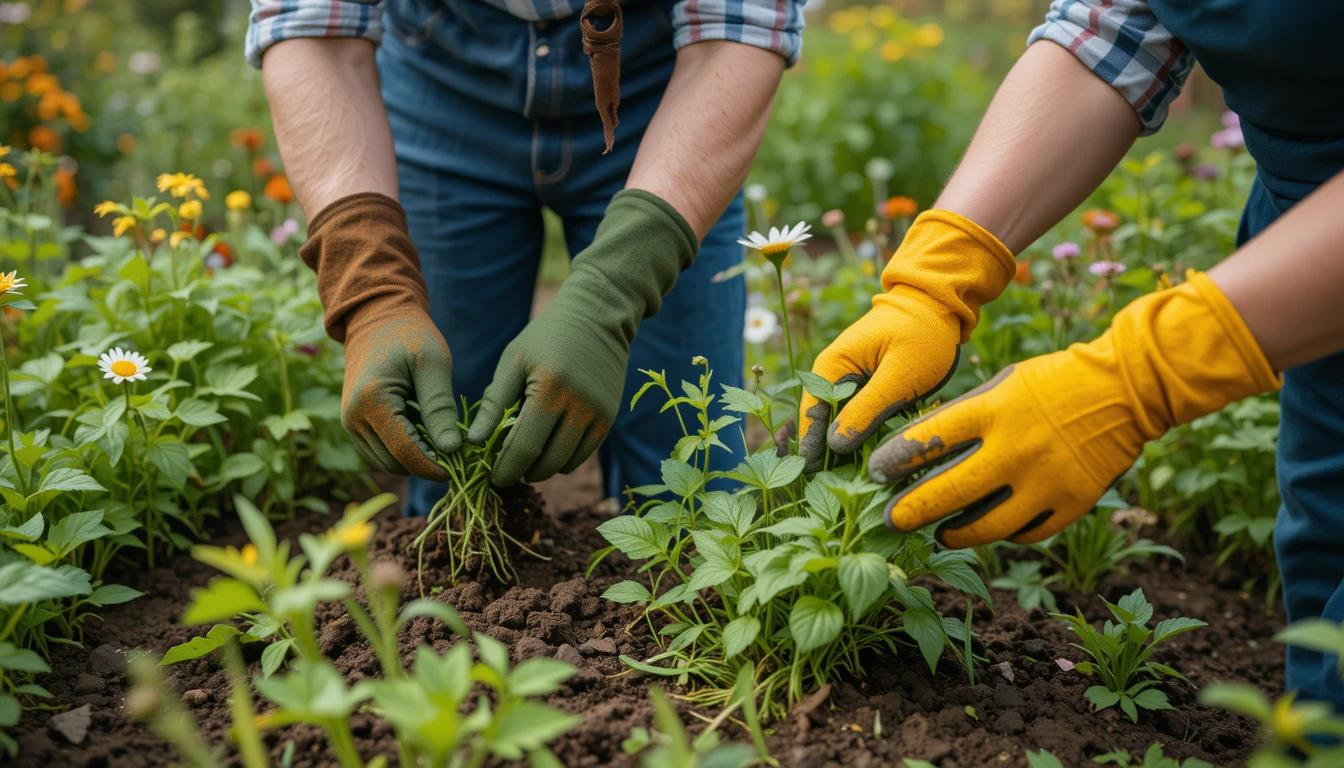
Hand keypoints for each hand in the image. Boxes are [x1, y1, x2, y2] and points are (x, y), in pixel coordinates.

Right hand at [299, 192, 460, 480]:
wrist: (377, 318)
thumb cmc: (410, 335)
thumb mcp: (434, 364)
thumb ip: (440, 408)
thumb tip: (453, 450)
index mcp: (372, 401)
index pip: (405, 452)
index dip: (435, 466)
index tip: (462, 466)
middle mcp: (353, 418)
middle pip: (394, 463)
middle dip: (426, 465)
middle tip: (459, 455)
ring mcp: (349, 423)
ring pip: (386, 463)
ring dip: (415, 459)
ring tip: (443, 442)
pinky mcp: (353, 424)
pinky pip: (379, 452)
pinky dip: (403, 450)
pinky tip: (426, 434)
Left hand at [469, 189, 697, 484]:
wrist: (599, 317)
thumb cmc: (546, 337)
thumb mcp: (513, 362)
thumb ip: (493, 403)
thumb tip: (473, 443)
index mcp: (548, 388)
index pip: (524, 446)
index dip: (506, 468)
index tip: (493, 478)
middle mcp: (578, 404)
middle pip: (547, 461)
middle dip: (523, 471)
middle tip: (506, 470)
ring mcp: (598, 413)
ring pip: (567, 463)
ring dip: (543, 469)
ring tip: (527, 458)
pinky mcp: (609, 417)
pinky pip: (584, 455)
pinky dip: (564, 460)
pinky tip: (548, 449)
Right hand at [799, 210, 1014, 471]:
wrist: (936, 306)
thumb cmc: (922, 336)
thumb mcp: (900, 375)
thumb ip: (867, 409)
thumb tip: (834, 447)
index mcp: (831, 367)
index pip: (812, 415)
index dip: (810, 448)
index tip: (808, 478)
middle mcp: (829, 375)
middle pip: (814, 422)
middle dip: (812, 453)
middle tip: (808, 488)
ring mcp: (843, 382)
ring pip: (827, 423)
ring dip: (826, 450)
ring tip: (817, 483)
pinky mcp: (858, 389)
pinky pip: (844, 418)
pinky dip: (844, 439)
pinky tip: (840, 464)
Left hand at [871, 272, 1280, 547]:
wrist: (1124, 390)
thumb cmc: (1050, 383)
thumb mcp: (1001, 384)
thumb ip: (964, 416)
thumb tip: (917, 452)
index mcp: (994, 410)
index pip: (930, 439)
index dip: (896, 459)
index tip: (873, 473)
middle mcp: (1016, 448)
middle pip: (950, 491)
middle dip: (912, 510)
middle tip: (889, 521)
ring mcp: (1045, 481)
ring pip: (987, 526)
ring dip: (955, 532)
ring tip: (941, 532)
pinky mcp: (1071, 503)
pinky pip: (1026, 533)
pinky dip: (1004, 534)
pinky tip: (991, 528)